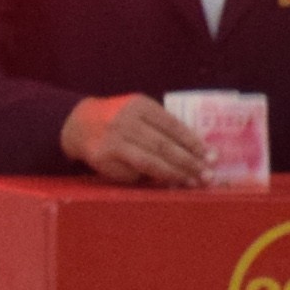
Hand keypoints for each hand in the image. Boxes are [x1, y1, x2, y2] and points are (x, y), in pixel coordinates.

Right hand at [62, 93, 209, 186]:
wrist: (78, 124)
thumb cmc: (119, 118)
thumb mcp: (139, 111)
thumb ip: (162, 125)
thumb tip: (197, 149)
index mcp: (140, 105)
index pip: (173, 125)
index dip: (193, 142)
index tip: (211, 156)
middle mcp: (127, 121)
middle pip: (164, 145)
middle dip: (189, 162)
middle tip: (207, 175)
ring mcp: (114, 140)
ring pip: (150, 162)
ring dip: (174, 174)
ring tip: (192, 182)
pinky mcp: (105, 157)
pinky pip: (134, 172)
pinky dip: (151, 178)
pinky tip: (166, 183)